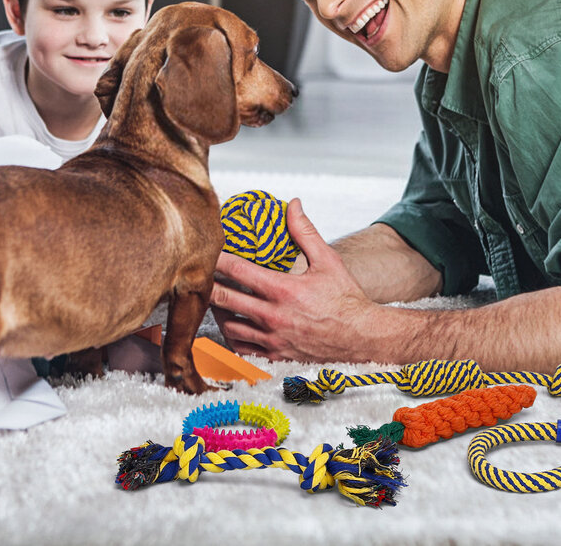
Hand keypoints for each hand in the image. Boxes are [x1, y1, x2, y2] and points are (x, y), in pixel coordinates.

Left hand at [210, 198, 382, 362]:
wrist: (362, 337)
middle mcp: (274, 316)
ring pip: (229, 327)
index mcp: (284, 290)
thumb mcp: (328, 260)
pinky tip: (233, 325)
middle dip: (208, 287)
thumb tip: (293, 204)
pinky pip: (242, 349)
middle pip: (224, 300)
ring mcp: (272, 339)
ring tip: (215, 300)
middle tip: (198, 277)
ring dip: (218, 313)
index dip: (217, 259)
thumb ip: (305, 232)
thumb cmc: (346, 299)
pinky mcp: (275, 356)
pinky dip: (232, 337)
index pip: (238, 271)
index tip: (206, 250)